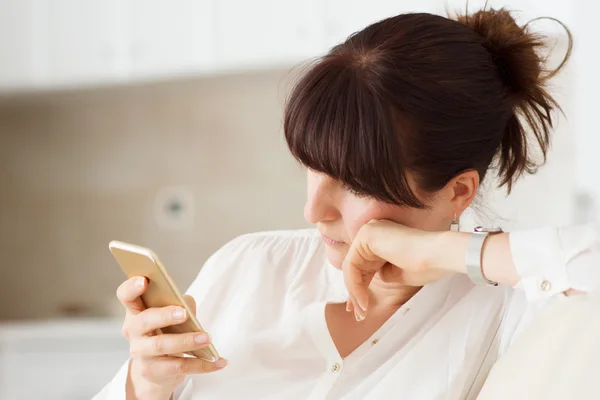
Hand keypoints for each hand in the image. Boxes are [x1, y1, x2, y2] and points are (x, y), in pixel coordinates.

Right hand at [117, 277, 226, 399]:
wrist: (156, 370)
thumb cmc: (166, 331)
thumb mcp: (171, 315)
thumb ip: (179, 304)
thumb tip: (187, 304)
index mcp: (136, 310)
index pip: (126, 296)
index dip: (131, 287)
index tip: (143, 281)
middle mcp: (134, 331)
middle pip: (145, 320)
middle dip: (165, 315)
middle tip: (184, 313)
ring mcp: (141, 352)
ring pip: (162, 345)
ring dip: (186, 341)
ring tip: (206, 338)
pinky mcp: (153, 371)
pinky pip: (179, 367)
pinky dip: (202, 365)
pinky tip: (219, 362)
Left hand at [342, 220, 452, 316]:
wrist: (438, 256)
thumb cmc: (425, 266)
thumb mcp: (395, 274)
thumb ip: (379, 273)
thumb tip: (364, 282)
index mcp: (380, 239)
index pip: (362, 266)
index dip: (358, 289)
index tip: (360, 309)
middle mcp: (373, 231)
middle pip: (355, 266)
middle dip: (355, 293)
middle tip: (359, 314)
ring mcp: (369, 231)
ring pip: (351, 267)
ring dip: (355, 292)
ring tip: (362, 311)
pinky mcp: (367, 234)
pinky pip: (352, 264)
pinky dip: (355, 285)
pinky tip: (363, 301)